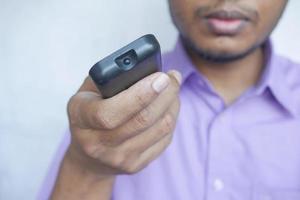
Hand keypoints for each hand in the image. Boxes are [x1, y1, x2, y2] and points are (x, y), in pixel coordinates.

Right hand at [66, 70, 181, 178]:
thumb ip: (110, 79)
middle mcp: (98, 144)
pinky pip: (165, 139)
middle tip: (173, 77)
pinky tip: (169, 106)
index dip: (139, 95)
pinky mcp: (136, 165)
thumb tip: (146, 70)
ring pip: (159, 128)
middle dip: (165, 94)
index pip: (110, 112)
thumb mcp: (88, 91)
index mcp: (81, 118)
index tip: (161, 77)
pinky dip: (172, 118)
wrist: (88, 156)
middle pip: (142, 120)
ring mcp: (118, 158)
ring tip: (172, 89)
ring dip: (172, 104)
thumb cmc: (90, 114)